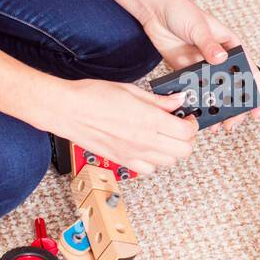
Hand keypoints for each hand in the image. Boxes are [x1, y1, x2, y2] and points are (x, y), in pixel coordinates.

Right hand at [42, 78, 197, 176]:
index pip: (187, 132)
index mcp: (148, 120)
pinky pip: (149, 170)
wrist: (67, 110)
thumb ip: (158, 100)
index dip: (192, 124)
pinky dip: (154, 161)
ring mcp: (133, 154)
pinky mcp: (122, 161)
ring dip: (172, 150)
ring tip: (165, 136)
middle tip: (180, 127)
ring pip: (169, 163)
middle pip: (183, 151)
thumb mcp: (132, 90)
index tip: (187, 117)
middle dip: (187, 138)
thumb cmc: (92, 96)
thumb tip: (177, 101)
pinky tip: (149, 147)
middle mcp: (144, 141)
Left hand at [142, 0, 259, 132]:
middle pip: (232, 85)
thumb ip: (209, 44)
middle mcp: (219, 57)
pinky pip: (194, 90)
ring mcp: (203, 66)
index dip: (255, 90)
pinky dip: (196, 102)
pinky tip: (195, 114)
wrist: (156, 10)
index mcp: (230, 44)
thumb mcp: (198, 26)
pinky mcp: (186, 71)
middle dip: (234, 106)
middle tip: (231, 123)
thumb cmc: (182, 11)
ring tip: (214, 125)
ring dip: (215, 108)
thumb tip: (221, 59)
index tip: (257, 108)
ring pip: (214, 91)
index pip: (248, 69)